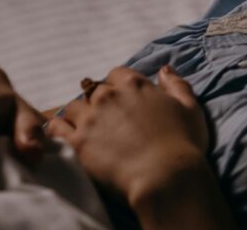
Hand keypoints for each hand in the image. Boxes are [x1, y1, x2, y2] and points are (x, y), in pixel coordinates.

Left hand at [46, 65, 209, 209]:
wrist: (165, 177)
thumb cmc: (182, 143)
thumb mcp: (190, 109)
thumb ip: (177, 85)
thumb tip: (164, 69)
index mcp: (135, 85)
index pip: (117, 74)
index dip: (120, 86)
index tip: (125, 101)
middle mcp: (108, 96)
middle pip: (94, 90)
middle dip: (100, 102)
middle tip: (109, 120)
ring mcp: (90, 118)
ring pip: (73, 107)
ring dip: (80, 115)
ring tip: (88, 130)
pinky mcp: (77, 142)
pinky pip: (56, 127)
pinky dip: (59, 129)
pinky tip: (66, 136)